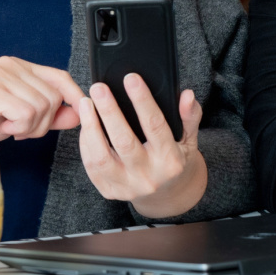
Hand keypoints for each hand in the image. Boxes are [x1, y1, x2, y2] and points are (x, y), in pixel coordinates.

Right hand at [0, 56, 83, 144]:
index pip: (59, 76)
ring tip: (10, 128)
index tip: (77, 117)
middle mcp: (10, 65)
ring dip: (31, 127)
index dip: (73, 96)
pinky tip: (3, 127)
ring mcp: (1, 74)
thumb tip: (78, 114)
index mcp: (17, 67)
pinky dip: (20, 126)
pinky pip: (27, 112)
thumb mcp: (17, 119)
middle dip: (45, 122)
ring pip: (42, 106)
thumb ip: (47, 115)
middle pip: (54, 95)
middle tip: (21, 130)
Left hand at [78, 74, 206, 218]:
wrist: (167, 196)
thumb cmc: (176, 159)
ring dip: (90, 127)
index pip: (155, 125)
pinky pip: (92, 167)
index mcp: (170, 160)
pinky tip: (85, 124)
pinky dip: (86, 144)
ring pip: (101, 157)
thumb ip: (189, 116)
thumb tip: (187, 95)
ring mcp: (127, 187)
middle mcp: (148, 176)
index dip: (142, 100)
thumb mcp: (189, 139)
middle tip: (99, 88)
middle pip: (124, 141)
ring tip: (85, 103)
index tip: (131, 78)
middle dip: (109, 111)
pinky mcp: (110, 192)